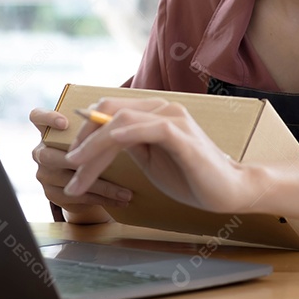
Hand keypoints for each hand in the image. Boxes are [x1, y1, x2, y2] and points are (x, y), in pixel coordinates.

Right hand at [29, 107, 131, 222]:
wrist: (86, 182)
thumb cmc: (93, 149)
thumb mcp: (92, 135)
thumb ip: (97, 126)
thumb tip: (120, 118)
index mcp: (48, 130)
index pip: (37, 117)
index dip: (47, 118)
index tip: (65, 123)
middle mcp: (41, 151)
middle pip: (49, 154)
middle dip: (79, 160)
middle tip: (106, 161)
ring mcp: (44, 174)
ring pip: (69, 179)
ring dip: (102, 186)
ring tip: (127, 191)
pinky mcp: (52, 194)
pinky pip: (78, 196)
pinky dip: (103, 198)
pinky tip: (122, 200)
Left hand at [62, 98, 254, 212]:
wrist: (230, 190)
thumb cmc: (191, 176)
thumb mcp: (151, 158)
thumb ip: (129, 144)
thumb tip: (98, 140)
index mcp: (154, 112)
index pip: (110, 110)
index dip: (85, 129)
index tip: (71, 156)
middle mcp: (162, 108)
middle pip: (110, 113)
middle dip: (84, 141)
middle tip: (69, 167)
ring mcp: (173, 120)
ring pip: (121, 123)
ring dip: (94, 146)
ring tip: (77, 169)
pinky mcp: (182, 137)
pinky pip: (147, 130)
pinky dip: (122, 137)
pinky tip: (107, 147)